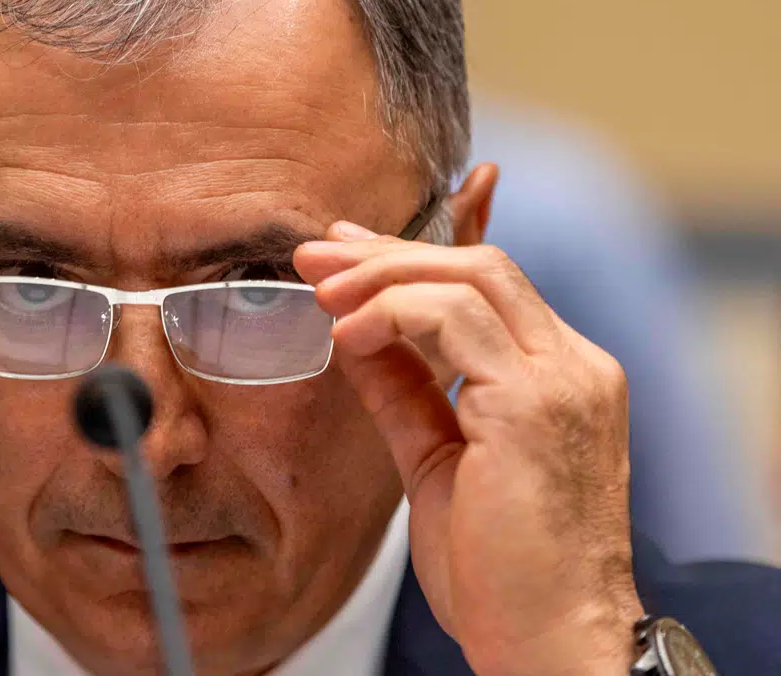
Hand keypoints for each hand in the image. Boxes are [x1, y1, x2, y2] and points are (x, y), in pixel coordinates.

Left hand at [293, 217, 642, 675]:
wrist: (547, 644)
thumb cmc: (500, 573)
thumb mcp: (438, 461)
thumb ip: (406, 392)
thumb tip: (356, 338)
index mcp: (563, 378)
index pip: (489, 286)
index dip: (410, 262)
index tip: (342, 257)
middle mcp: (576, 367)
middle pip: (481, 266)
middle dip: (387, 253)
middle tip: (314, 254)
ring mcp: (564, 381)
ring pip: (470, 277)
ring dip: (381, 275)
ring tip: (320, 292)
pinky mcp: (536, 403)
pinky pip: (454, 319)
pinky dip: (391, 313)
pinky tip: (346, 336)